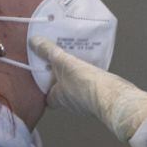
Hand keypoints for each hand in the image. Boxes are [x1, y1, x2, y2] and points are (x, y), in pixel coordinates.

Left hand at [29, 37, 146, 141]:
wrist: (112, 95)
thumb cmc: (85, 84)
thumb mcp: (62, 63)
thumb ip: (48, 52)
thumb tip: (34, 42)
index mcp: (58, 98)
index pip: (47, 98)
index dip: (44, 88)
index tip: (44, 75)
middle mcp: (71, 104)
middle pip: (62, 92)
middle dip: (61, 80)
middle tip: (61, 63)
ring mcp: (86, 103)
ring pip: (77, 89)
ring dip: (77, 78)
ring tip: (77, 60)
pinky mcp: (99, 98)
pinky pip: (91, 86)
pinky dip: (91, 78)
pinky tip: (93, 66)